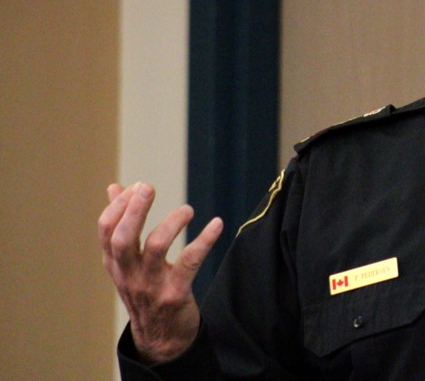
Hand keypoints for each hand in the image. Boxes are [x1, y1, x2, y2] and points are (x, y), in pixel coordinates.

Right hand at [98, 182, 222, 363]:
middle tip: (147, 187)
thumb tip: (114, 188)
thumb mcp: (127, 262)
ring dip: (172, 223)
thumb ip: (122, 225)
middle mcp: (129, 274)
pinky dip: (204, 240)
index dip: (119, 206)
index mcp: (116, 264)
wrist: (161, 338)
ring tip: (188, 210)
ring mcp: (151, 285)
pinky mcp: (175, 293)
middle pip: (123, 238)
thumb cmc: (145, 289)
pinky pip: (190, 262)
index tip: (136, 187)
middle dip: (134, 210)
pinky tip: (217, 224)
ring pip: (155, 247)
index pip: (106, 231)